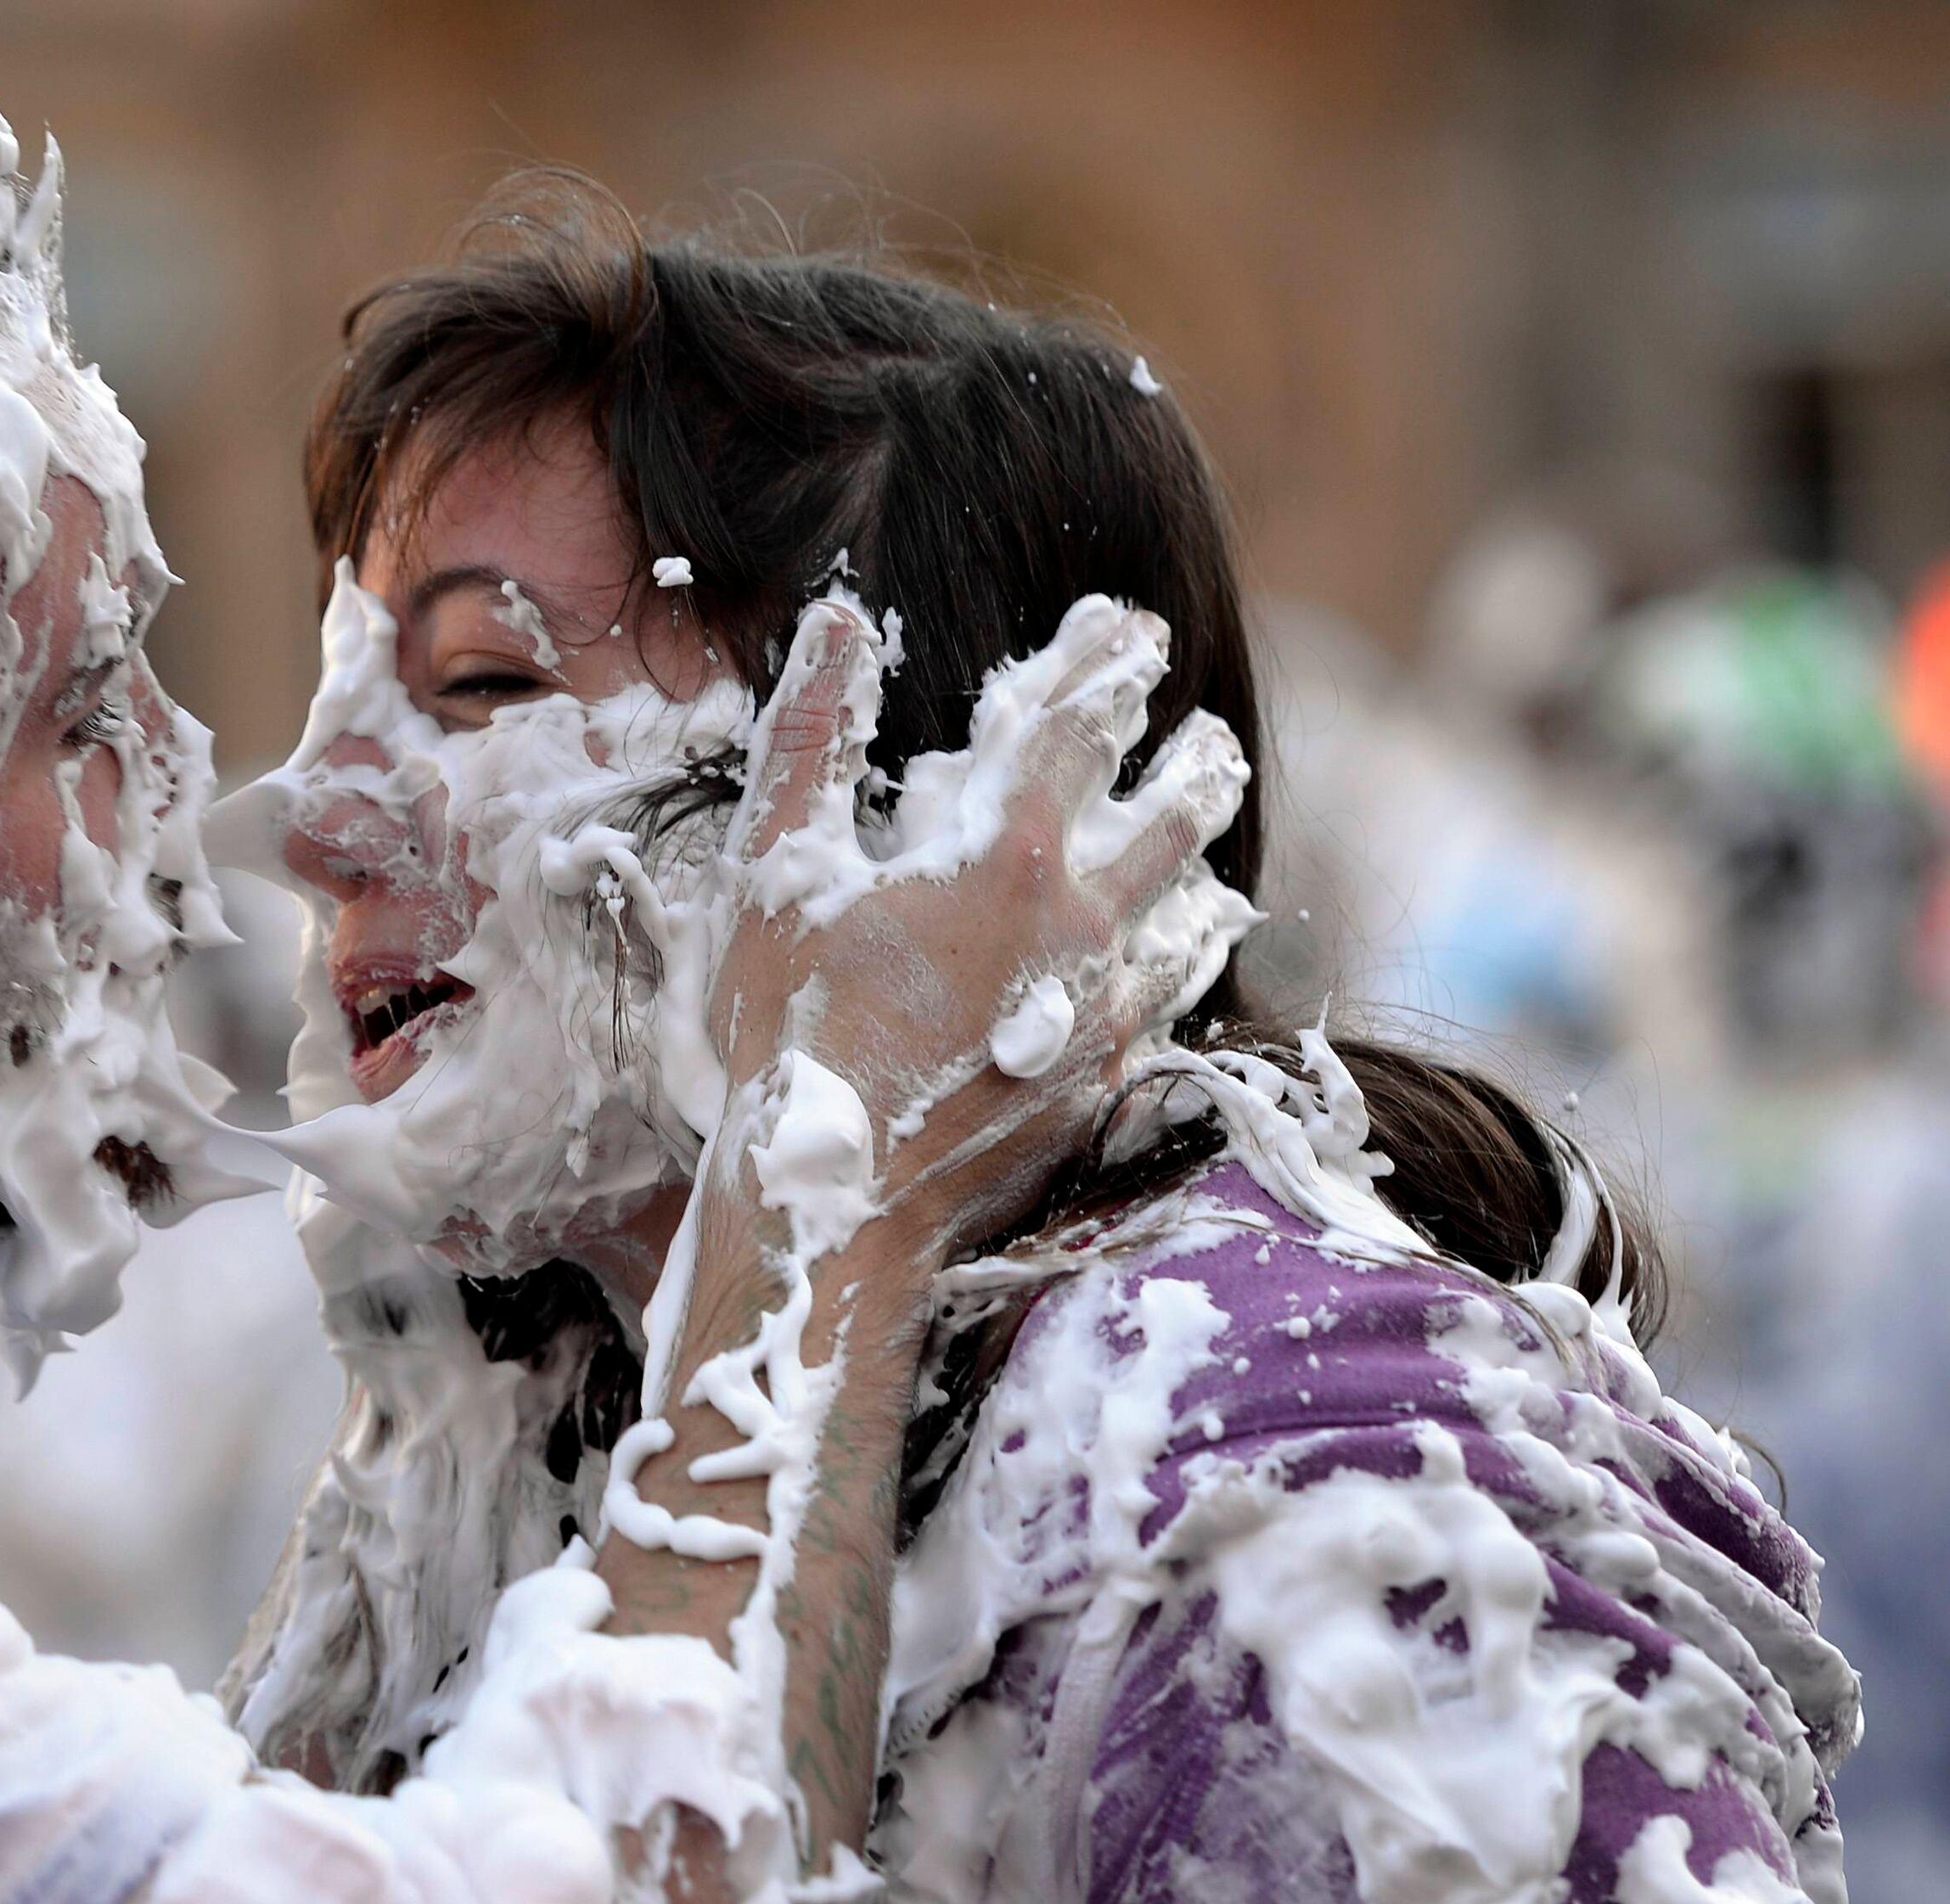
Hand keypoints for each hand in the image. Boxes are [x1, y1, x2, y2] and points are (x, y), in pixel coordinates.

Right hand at [705, 592, 1252, 1253]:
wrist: (842, 1205)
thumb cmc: (794, 1032)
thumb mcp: (778, 873)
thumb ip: (810, 738)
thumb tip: (837, 621)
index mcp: (1008, 852)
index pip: (1081, 720)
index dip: (1105, 660)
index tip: (1123, 625)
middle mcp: (1084, 921)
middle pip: (1177, 811)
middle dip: (1191, 756)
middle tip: (1201, 733)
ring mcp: (1109, 1006)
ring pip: (1194, 904)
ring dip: (1200, 852)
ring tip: (1202, 828)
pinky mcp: (1112, 1079)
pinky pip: (1176, 996)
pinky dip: (1184, 952)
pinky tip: (1176, 945)